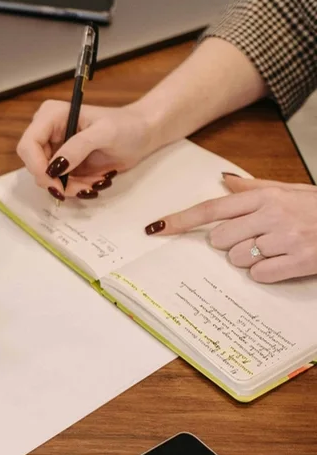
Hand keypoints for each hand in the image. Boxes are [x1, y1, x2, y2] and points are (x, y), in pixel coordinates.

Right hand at [15, 102, 156, 200]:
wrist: (142, 134)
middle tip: (83, 187)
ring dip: (69, 187)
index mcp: (51, 116)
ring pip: (46, 178)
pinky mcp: (63, 163)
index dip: (37, 166)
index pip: (28, 144)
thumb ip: (78, 147)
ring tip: (94, 182)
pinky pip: (59, 183)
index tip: (56, 182)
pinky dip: (75, 187)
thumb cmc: (127, 126)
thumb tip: (54, 168)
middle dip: (56, 181)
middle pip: (34, 165)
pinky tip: (93, 181)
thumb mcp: (105, 133)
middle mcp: (47, 131)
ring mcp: (54, 149)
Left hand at [146, 175, 316, 282]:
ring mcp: (286, 238)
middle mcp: (272, 214)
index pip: (212, 208)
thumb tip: (223, 180)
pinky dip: (266, 273)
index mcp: (266, 195)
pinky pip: (259, 274)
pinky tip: (283, 262)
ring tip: (275, 248)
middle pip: (219, 239)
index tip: (155, 228)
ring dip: (248, 259)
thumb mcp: (290, 190)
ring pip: (236, 258)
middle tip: (252, 240)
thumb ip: (253, 187)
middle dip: (227, 244)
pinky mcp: (299, 260)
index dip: (180, 220)